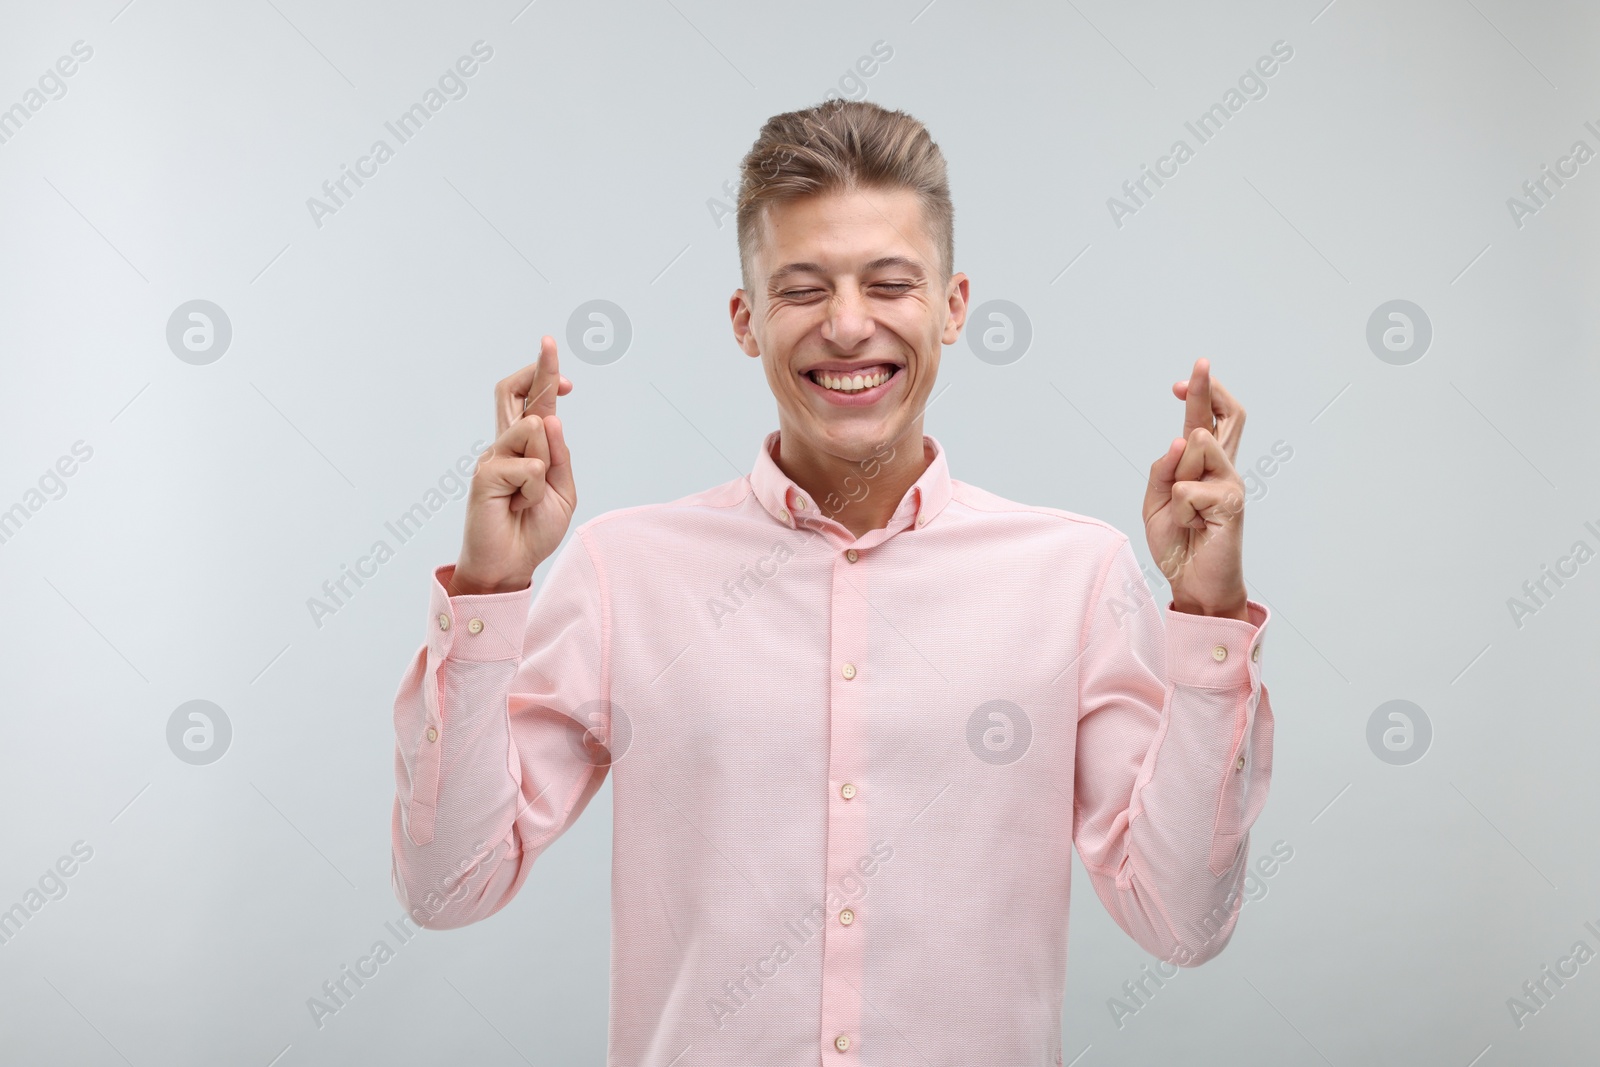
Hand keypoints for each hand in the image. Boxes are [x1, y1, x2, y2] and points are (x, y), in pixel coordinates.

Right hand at [449, 336, 576, 595]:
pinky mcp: (485, 474)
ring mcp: (492, 457)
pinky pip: (527, 465)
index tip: (566, 378)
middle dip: (535, 368)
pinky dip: (533, 488)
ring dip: (545, 463)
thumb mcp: (560, 491)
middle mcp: (504, 445)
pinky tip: (518, 505)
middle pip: (510, 392)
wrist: (510, 565)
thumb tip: (551, 418)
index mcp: (525, 447)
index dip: (544, 380)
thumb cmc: (533, 529)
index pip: (531, 403)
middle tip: (549, 343)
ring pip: (533, 429)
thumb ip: (559, 456)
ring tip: (530, 496)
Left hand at [1142, 358, 1248, 617]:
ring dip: (1176, 478)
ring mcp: (1231, 484)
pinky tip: (1192, 528)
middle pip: (1229, 416)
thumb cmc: (1178, 544)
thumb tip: (1181, 440)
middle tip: (1199, 364)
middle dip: (1209, 388)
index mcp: (1203, 467)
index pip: (1208, 421)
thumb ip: (1163, 471)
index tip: (1180, 383)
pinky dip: (1180, 509)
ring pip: (1197, 448)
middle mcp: (1222, 469)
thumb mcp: (1156, 503)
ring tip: (1183, 512)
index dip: (1199, 396)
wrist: (1193, 585)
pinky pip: (1189, 489)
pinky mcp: (1233, 504)